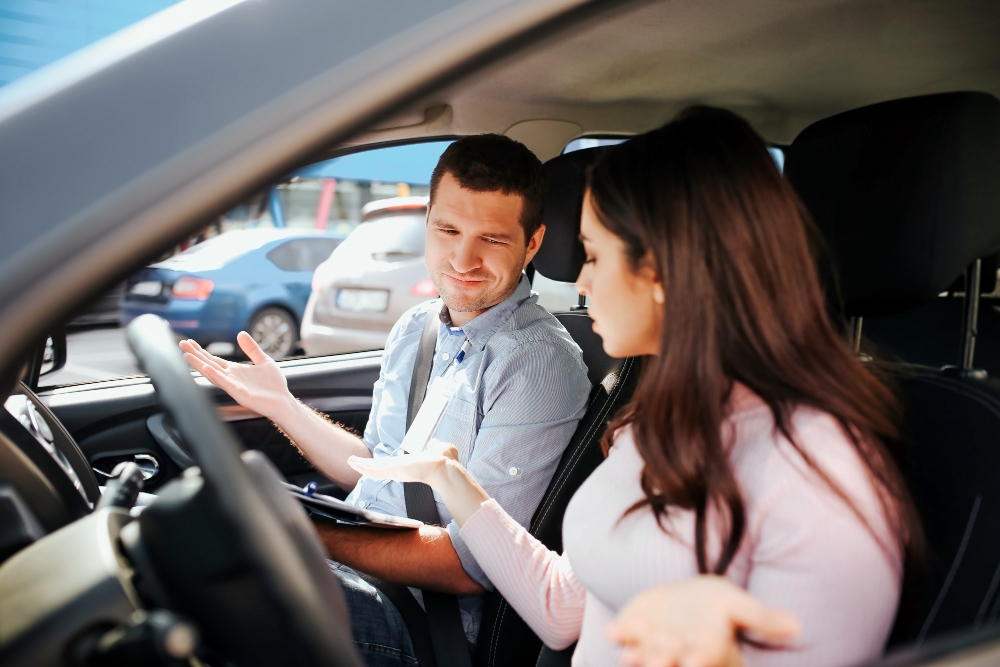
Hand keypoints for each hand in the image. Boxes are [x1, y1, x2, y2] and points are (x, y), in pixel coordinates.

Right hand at [180, 332, 295, 421]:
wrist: (284, 401)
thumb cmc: (274, 385)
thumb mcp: (263, 360)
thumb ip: (252, 348)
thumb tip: (240, 333)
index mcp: (235, 371)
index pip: (213, 359)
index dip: (201, 351)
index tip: (189, 342)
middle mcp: (231, 378)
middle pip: (208, 364)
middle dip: (195, 355)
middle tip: (181, 344)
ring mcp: (233, 386)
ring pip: (212, 374)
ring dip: (200, 365)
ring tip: (187, 356)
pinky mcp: (240, 394)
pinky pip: (225, 384)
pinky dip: (215, 376)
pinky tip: (207, 369)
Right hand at [348, 441, 489, 524]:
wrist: (445, 468)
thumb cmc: (445, 461)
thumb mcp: (439, 448)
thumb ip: (435, 445)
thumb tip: (435, 442)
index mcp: (410, 466)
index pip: (393, 465)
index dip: (384, 464)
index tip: (378, 463)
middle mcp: (401, 470)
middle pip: (379, 468)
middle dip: (367, 466)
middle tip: (355, 463)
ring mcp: (396, 471)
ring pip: (374, 470)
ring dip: (361, 466)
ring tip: (351, 462)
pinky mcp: (393, 470)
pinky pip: (374, 471)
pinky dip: (363, 468)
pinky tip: (353, 464)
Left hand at [607, 576, 799, 666]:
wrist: (686, 598)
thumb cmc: (717, 607)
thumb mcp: (739, 607)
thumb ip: (762, 619)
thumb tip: (798, 626)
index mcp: (706, 652)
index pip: (703, 661)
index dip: (699, 662)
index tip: (695, 661)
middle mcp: (677, 655)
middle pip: (671, 663)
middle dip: (664, 662)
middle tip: (661, 661)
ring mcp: (651, 646)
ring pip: (644, 657)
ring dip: (637, 658)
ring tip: (629, 657)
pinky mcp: (632, 631)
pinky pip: (623, 636)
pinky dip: (619, 635)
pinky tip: (614, 631)